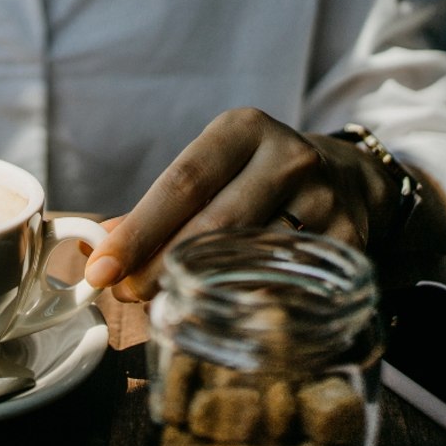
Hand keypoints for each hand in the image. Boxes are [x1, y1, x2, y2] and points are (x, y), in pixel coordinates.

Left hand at [84, 107, 397, 301]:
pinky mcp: (348, 243)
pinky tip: (221, 315)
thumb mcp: (210, 169)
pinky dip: (246, 305)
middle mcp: (288, 158)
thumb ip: (155, 209)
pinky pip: (286, 286)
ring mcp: (325, 200)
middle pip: (215, 225)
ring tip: (165, 305)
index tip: (102, 269)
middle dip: (161, 267)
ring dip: (200, 291)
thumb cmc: (253, 177)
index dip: (139, 230)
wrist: (347, 176)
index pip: (182, 183)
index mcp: (242, 131)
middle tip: (127, 297)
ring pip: (250, 260)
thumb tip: (97, 254)